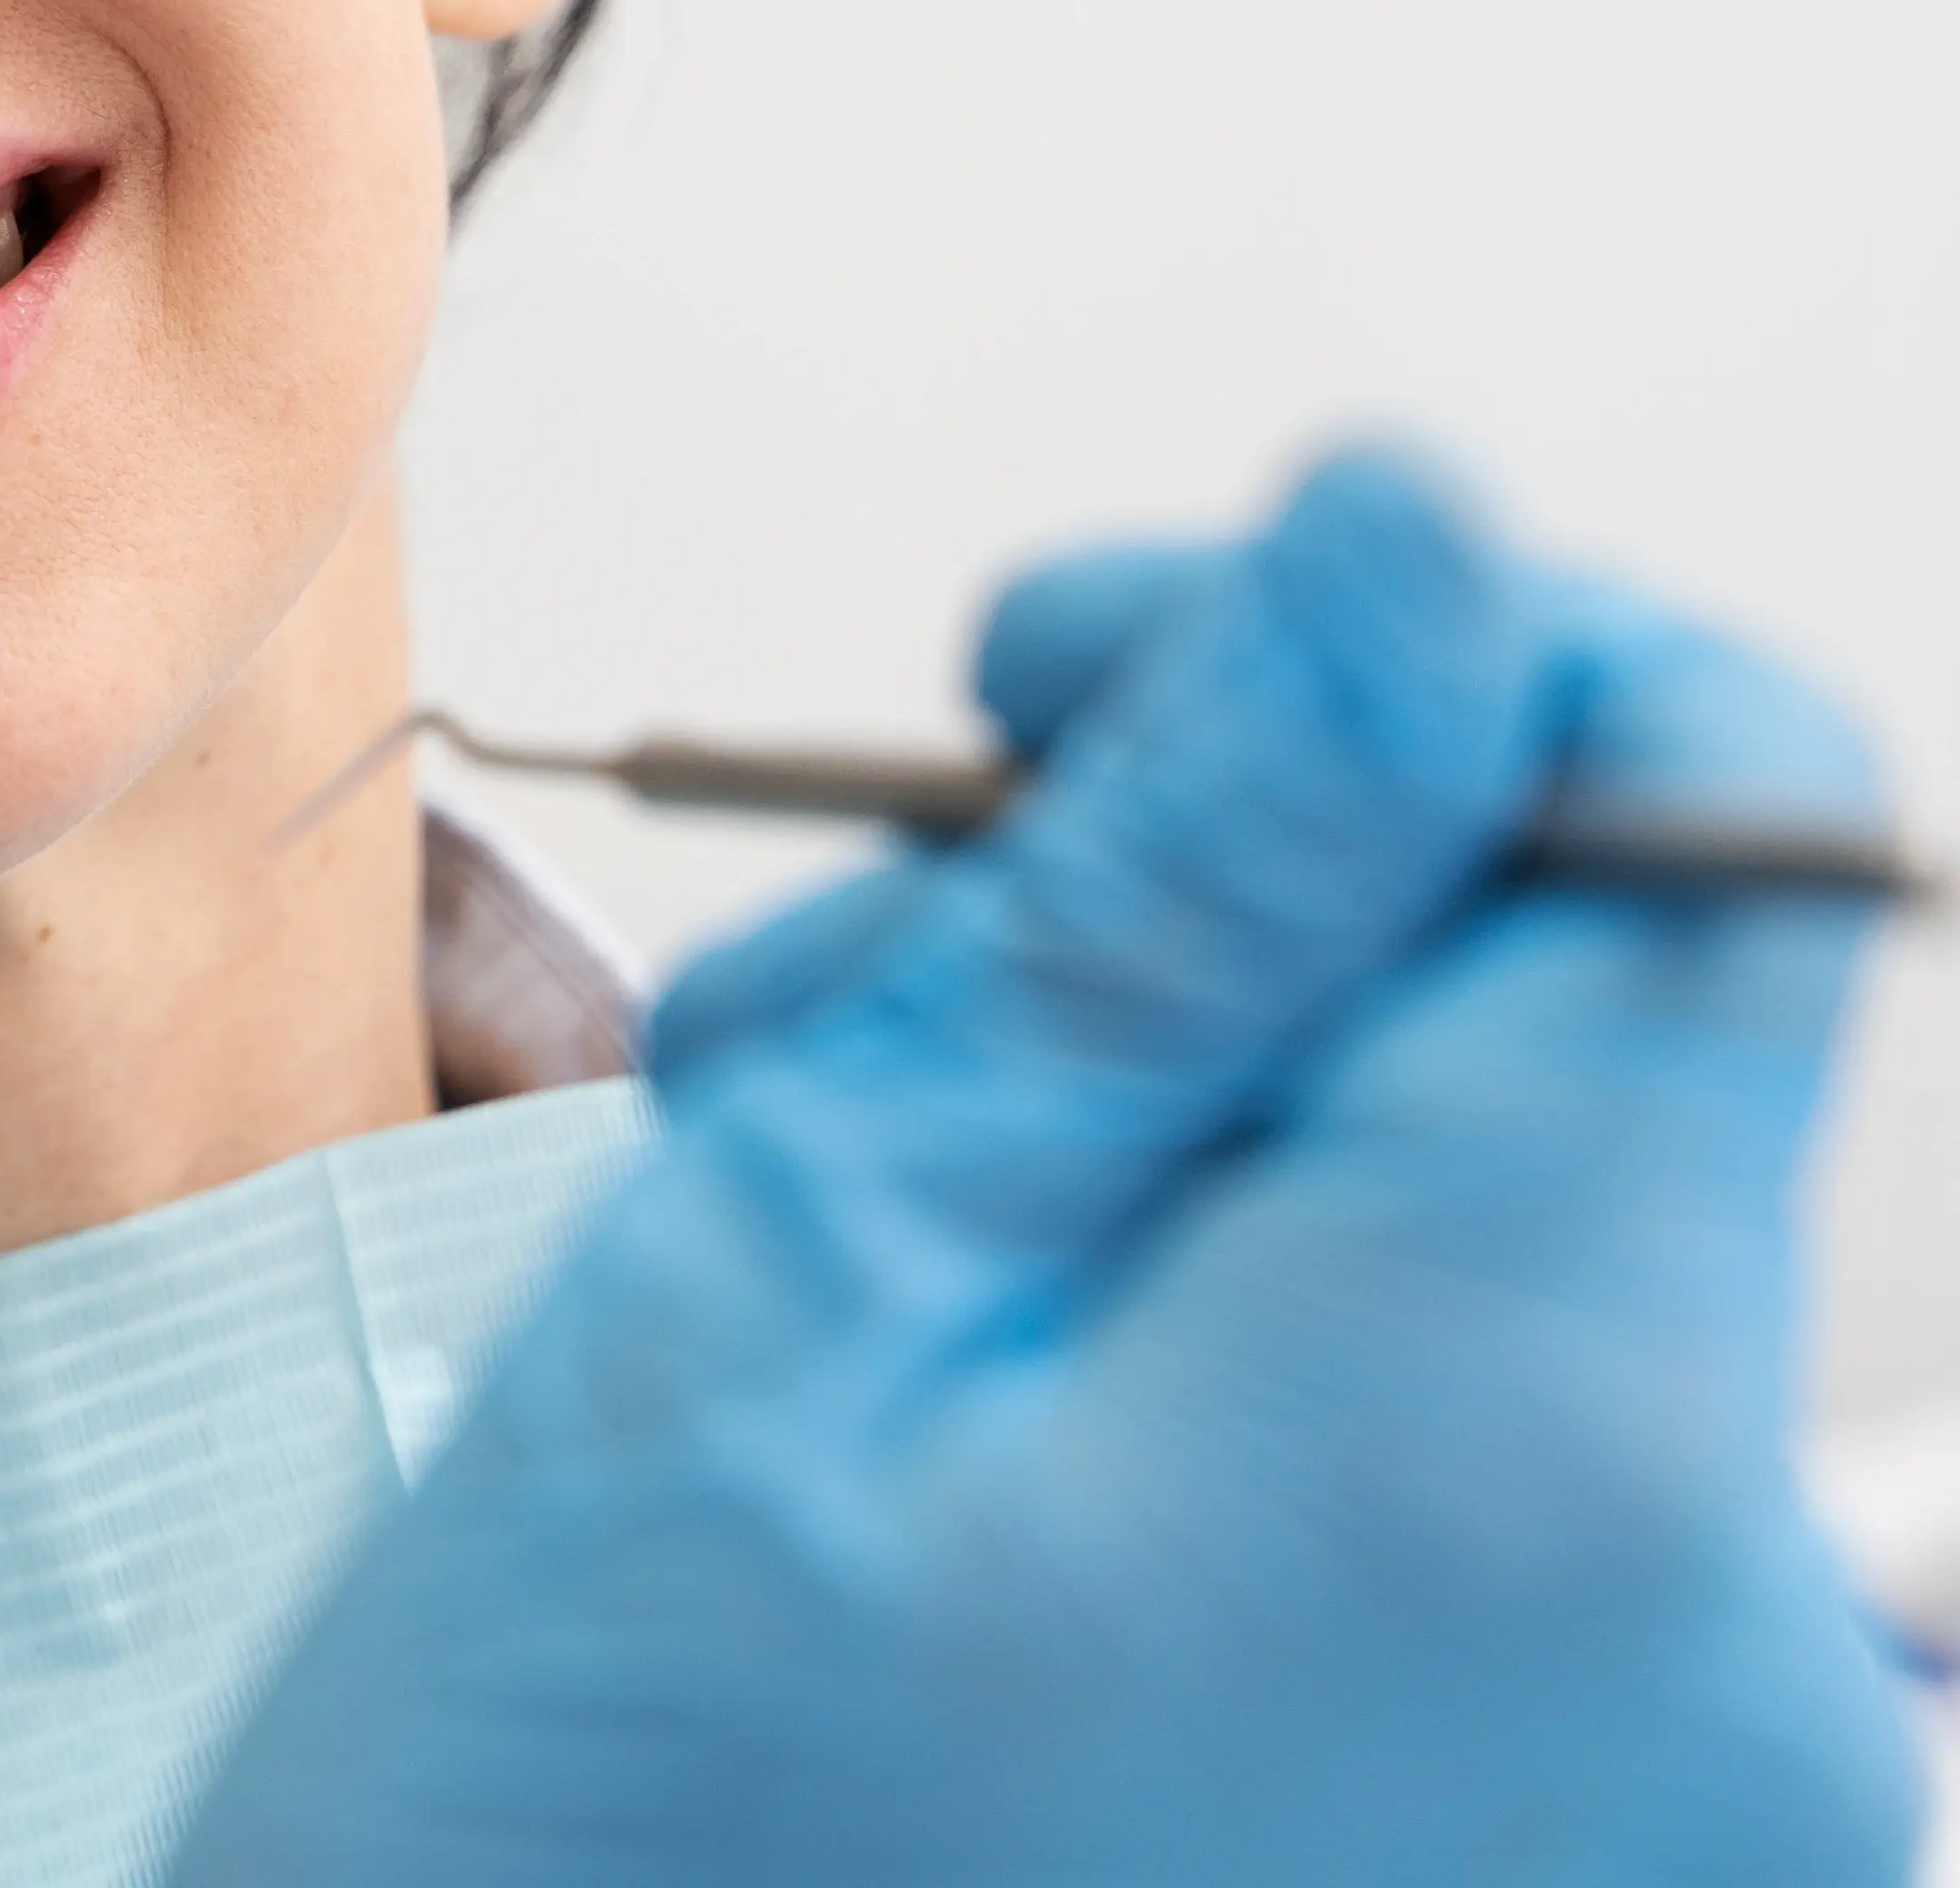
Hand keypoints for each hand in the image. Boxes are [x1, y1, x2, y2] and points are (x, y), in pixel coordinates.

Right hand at [176, 452, 1925, 1884]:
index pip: (1714, 799)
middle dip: (1187, 953)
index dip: (1379, 662)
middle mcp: (1742, 1644)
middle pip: (1560, 1036)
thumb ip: (1171, 891)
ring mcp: (1710, 1818)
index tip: (1067, 690)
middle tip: (818, 1056)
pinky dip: (1236, 1413)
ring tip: (815, 1312)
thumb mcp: (796, 1264)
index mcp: (1542, 1417)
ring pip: (1490, 1262)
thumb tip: (1418, 552)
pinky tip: (954, 1486)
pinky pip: (1494, 1509)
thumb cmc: (569, 1844)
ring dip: (1166, 1184)